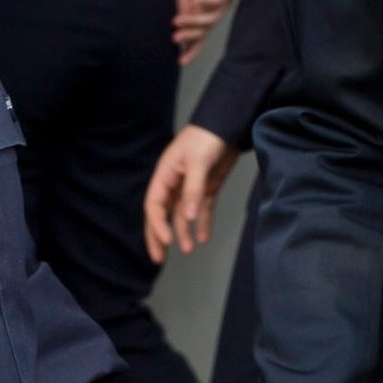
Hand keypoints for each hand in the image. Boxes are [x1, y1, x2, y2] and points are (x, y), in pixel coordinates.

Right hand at [143, 127, 238, 262]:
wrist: (228, 123)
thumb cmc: (207, 136)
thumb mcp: (198, 162)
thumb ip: (193, 189)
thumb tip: (188, 217)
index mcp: (165, 174)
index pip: (154, 205)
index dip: (158, 225)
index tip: (167, 241)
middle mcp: (175, 183)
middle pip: (163, 214)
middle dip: (160, 236)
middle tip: (159, 259)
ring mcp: (191, 186)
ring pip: (183, 215)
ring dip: (184, 232)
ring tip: (189, 250)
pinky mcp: (207, 186)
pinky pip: (202, 209)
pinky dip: (203, 223)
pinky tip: (204, 238)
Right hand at [172, 0, 244, 58]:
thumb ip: (181, 5)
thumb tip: (176, 26)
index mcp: (202, 9)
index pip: (198, 34)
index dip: (191, 49)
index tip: (180, 62)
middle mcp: (214, 7)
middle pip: (204, 30)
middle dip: (190, 37)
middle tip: (175, 39)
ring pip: (211, 19)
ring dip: (194, 22)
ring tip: (178, 21)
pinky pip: (219, 0)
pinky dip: (207, 3)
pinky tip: (195, 1)